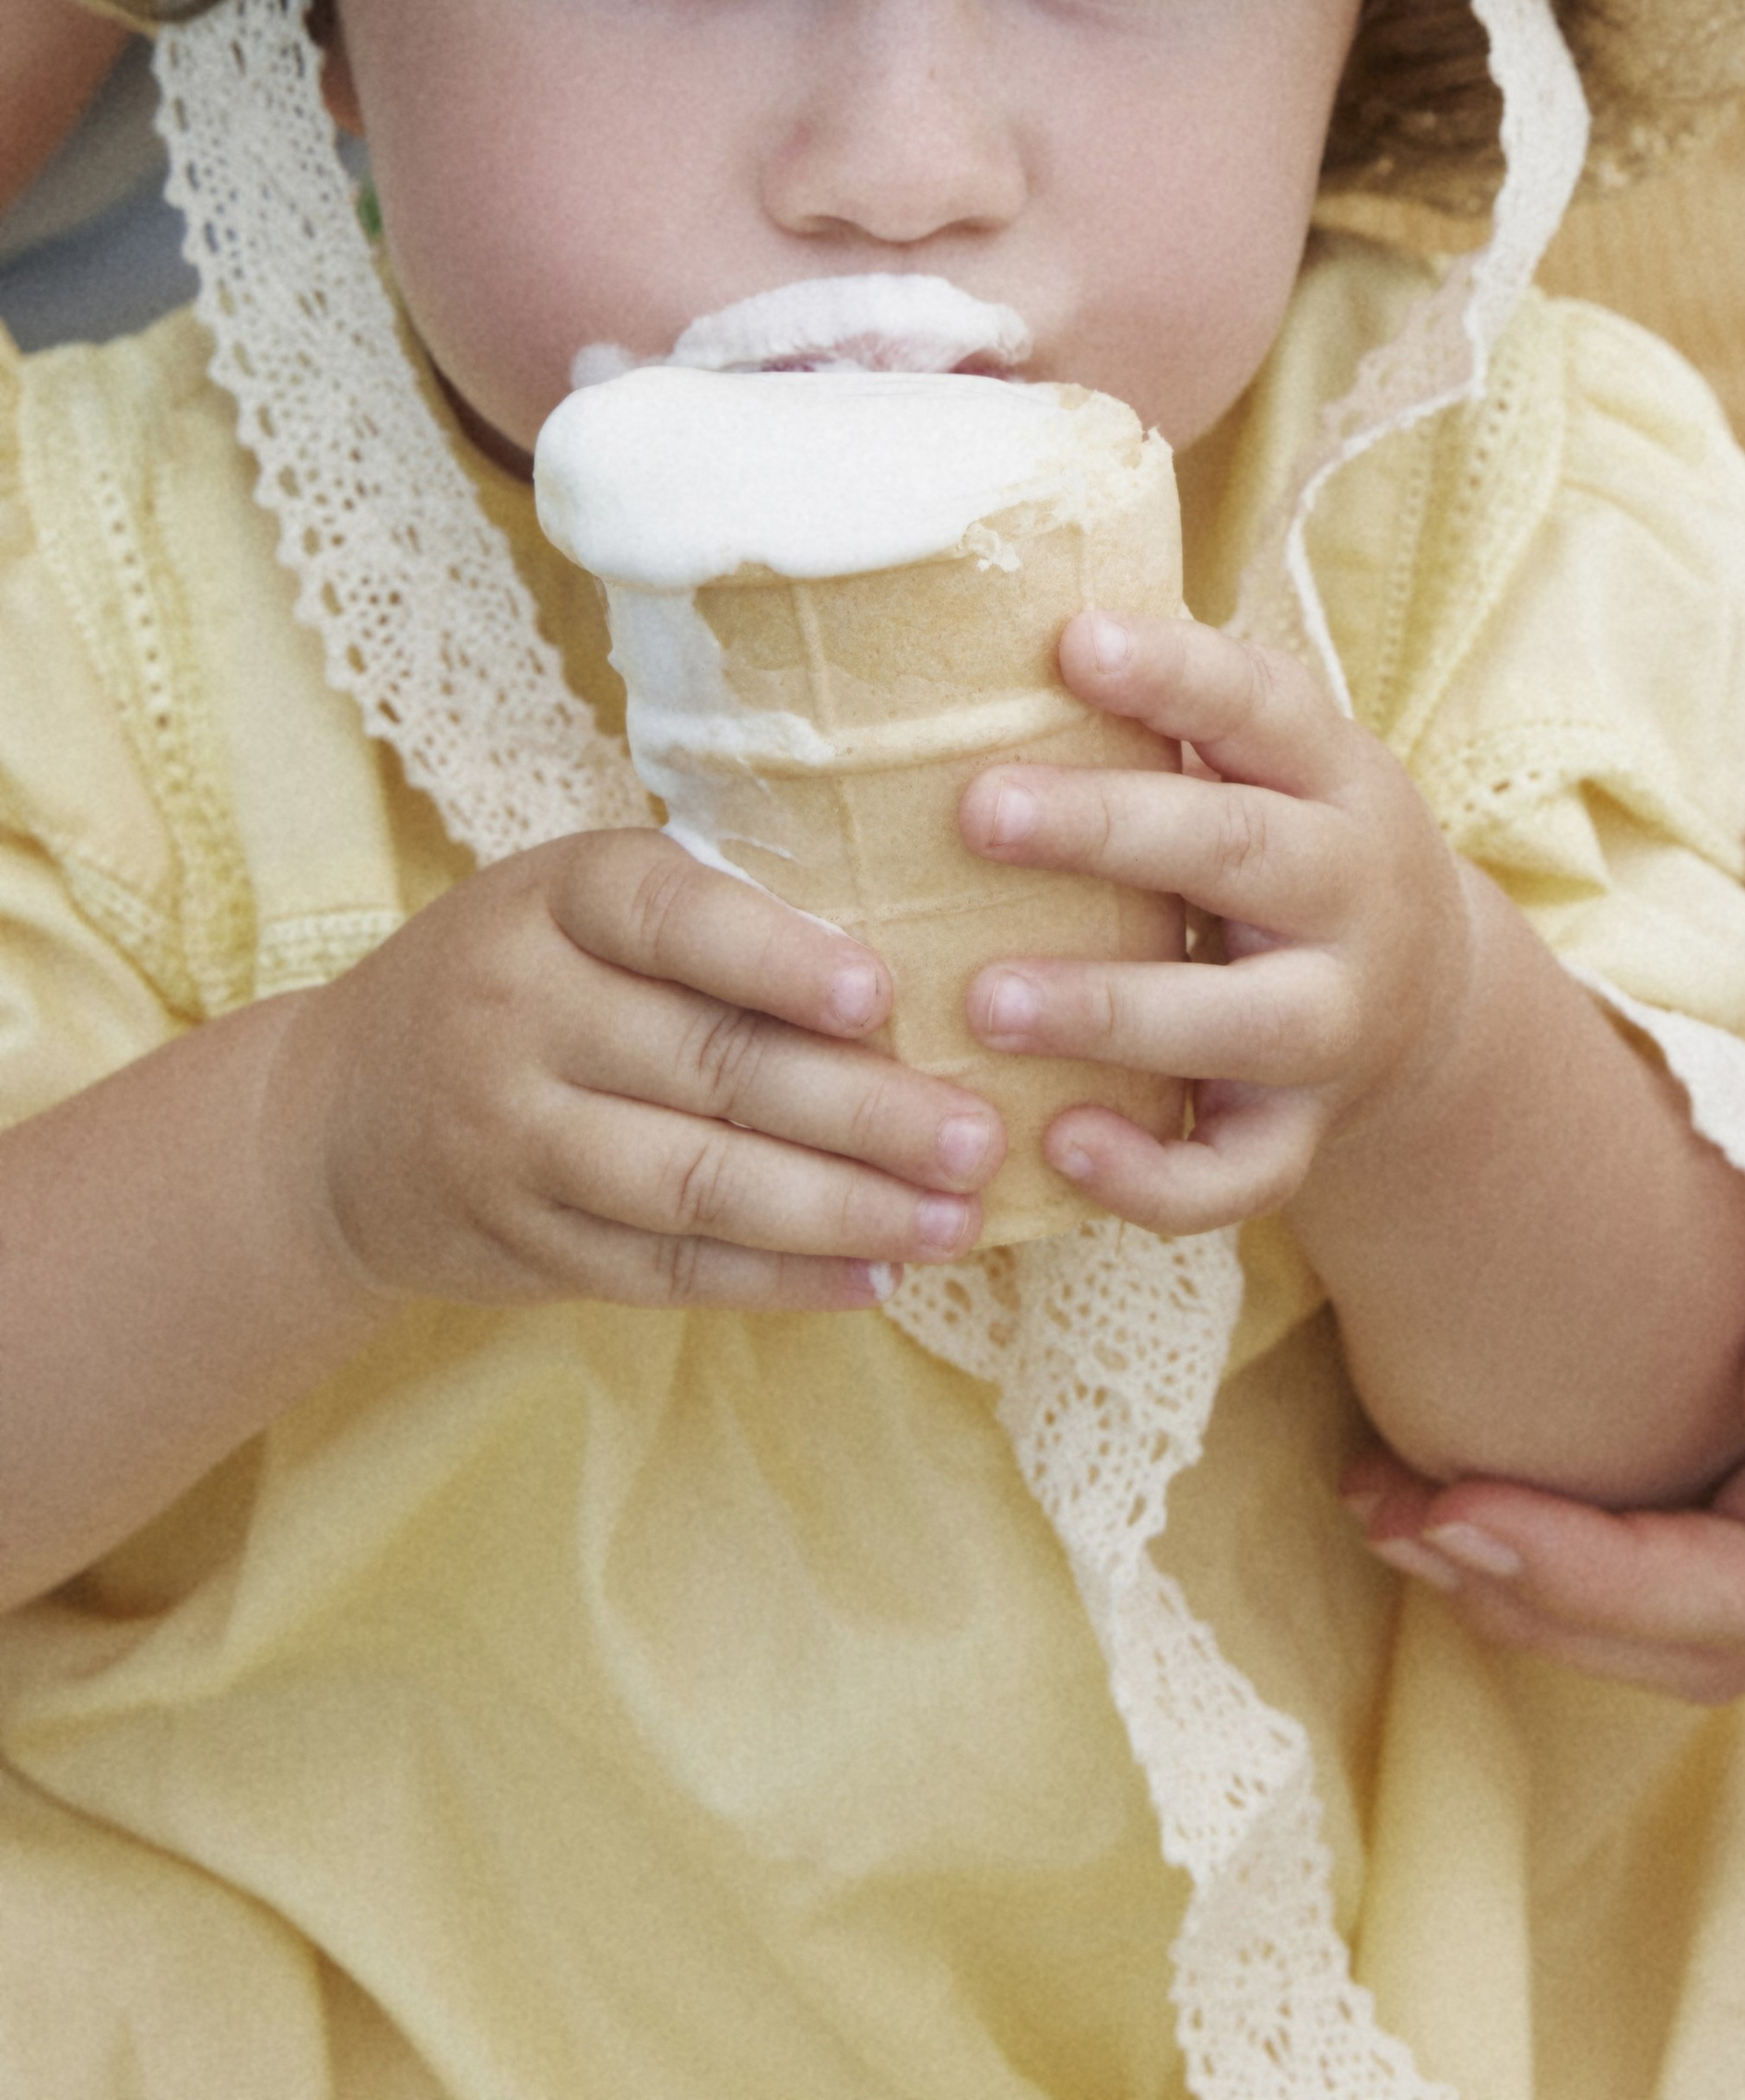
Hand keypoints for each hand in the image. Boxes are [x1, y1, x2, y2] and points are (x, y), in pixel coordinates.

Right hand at [271, 831, 1009, 1313]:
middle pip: (709, 1065)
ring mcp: (511, 1138)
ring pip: (694, 1183)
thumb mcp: (580, 906)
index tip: (882, 998)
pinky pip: (664, 1268)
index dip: (777, 958)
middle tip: (978, 1136)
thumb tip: (910, 977)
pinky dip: (777, 1278)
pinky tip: (871, 1274)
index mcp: (553, 898)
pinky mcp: (521, 1243)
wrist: (333, 1114)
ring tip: (952, 1218)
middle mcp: (519, 1012)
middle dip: (861, 1110)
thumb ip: (714, 923)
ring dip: (838, 1209)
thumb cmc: (521, 975)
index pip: (669, 915)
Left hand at [959, 608, 1475, 1234]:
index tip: (1071, 642)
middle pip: (1241, 852)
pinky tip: (1061, 1143)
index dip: (1172, 674)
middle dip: (1109, 831)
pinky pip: (1240, 1175)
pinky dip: (1154, 1177)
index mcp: (1332, 777)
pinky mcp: (1306, 1135)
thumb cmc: (1284, 841)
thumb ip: (1175, 705)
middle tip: (979, 811)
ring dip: (1112, 1009)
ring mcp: (1337, 1024)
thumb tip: (998, 610)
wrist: (1427, 1003)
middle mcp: (1350, 895)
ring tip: (986, 999)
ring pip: (1241, 1022)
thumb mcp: (1270, 761)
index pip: (1261, 705)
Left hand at [1334, 711, 1744, 1697]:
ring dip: (1525, 1574)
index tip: (1455, 1508)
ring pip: (1664, 1578)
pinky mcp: (1722, 1331)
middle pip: (1710, 1624)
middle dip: (1548, 1599)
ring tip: (1386, 1500)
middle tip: (1392, 1515)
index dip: (1608, 1587)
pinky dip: (1532, 1500)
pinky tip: (1420, 1443)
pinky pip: (1633, 1483)